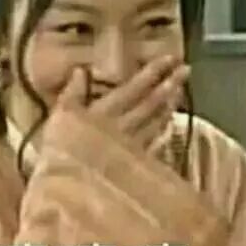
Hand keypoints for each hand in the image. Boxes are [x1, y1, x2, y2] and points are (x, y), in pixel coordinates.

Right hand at [57, 55, 190, 152]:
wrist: (68, 187)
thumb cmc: (60, 150)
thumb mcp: (59, 118)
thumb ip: (71, 94)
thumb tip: (80, 70)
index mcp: (104, 112)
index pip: (133, 88)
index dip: (152, 73)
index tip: (171, 58)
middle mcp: (123, 126)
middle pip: (150, 104)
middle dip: (169, 85)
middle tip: (186, 70)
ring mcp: (131, 147)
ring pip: (155, 123)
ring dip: (169, 106)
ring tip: (180, 92)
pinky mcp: (133, 165)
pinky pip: (153, 144)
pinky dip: (162, 131)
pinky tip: (168, 125)